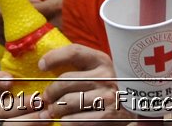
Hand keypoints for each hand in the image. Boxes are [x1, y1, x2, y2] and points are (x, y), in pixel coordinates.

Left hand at [0, 45, 127, 121]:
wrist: (130, 109)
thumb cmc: (105, 87)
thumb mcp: (96, 70)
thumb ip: (76, 66)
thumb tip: (43, 64)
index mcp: (101, 60)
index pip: (74, 52)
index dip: (54, 57)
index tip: (41, 66)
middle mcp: (106, 76)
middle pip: (65, 80)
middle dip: (50, 91)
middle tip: (47, 98)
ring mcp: (107, 96)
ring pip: (67, 101)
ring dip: (56, 109)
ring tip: (55, 111)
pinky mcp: (107, 115)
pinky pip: (75, 120)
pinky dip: (66, 121)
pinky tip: (66, 120)